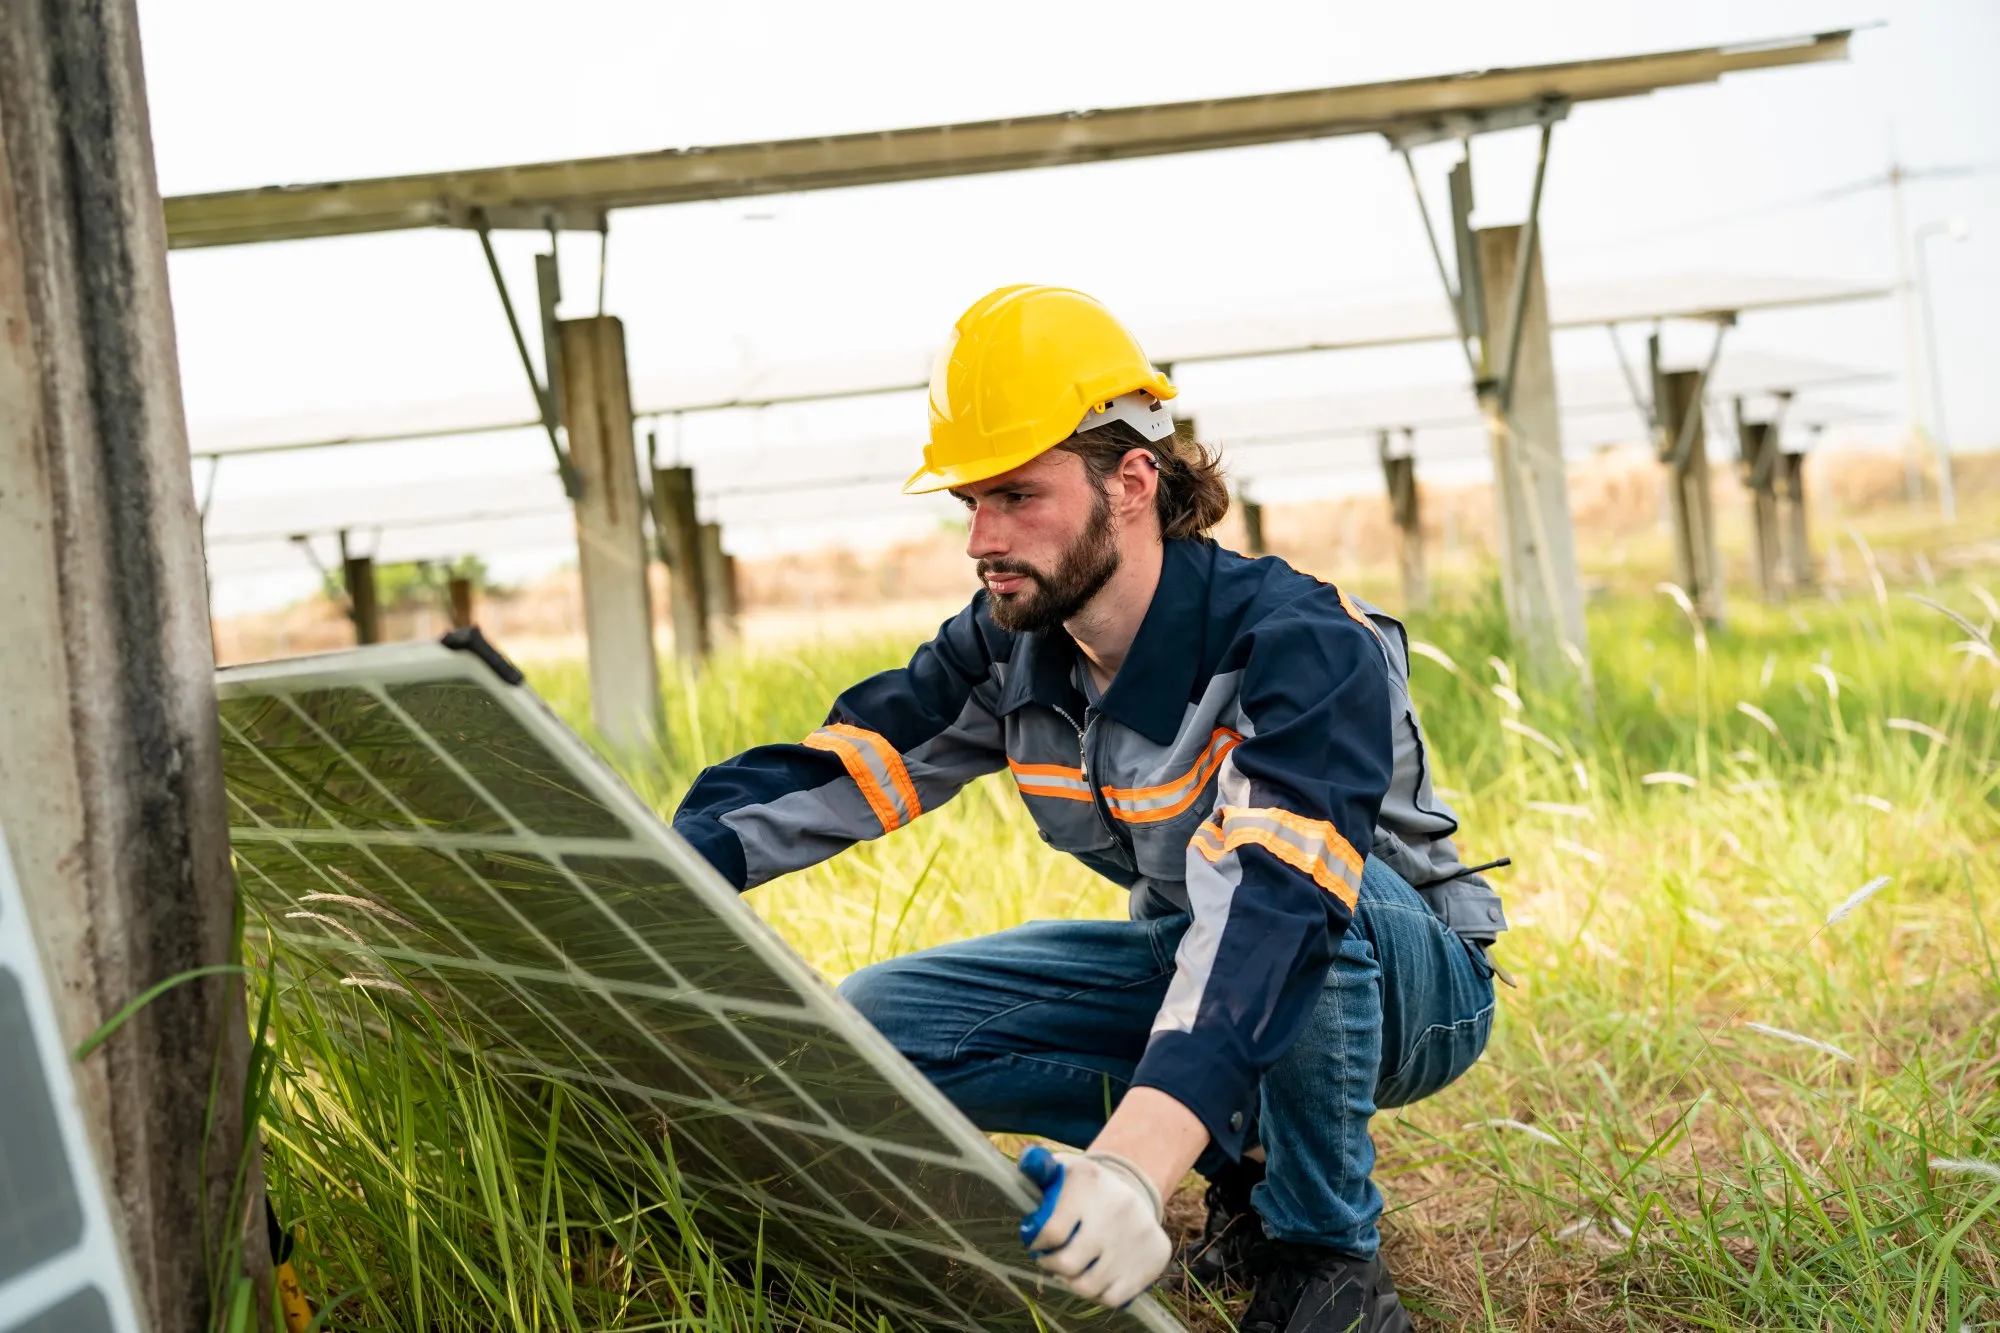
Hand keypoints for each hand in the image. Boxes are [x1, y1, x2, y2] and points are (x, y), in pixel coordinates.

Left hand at [1017, 1145, 1171, 1307]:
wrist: (1136, 1192)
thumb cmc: (1086, 1188)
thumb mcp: (1064, 1169)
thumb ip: (1039, 1168)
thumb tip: (1028, 1161)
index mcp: (1088, 1182)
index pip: (1051, 1232)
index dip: (1037, 1243)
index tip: (1036, 1242)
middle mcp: (1117, 1208)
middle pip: (1068, 1264)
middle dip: (1051, 1265)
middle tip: (1050, 1259)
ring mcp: (1136, 1237)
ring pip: (1088, 1287)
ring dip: (1071, 1282)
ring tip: (1069, 1270)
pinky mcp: (1152, 1260)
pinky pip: (1113, 1298)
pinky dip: (1097, 1294)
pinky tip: (1092, 1277)